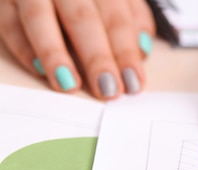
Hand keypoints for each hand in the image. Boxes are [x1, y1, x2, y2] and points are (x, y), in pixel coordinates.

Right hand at [0, 0, 154, 98]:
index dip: (126, 51)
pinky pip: (8, 23)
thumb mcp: (118, 0)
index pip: (116, 17)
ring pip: (38, 17)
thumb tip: (142, 52)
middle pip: (82, 18)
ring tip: (69, 85)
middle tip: (108, 89)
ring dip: (55, 54)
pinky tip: (40, 71)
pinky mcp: (4, 0)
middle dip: (97, 57)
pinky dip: (23, 48)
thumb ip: (133, 20)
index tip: (133, 81)